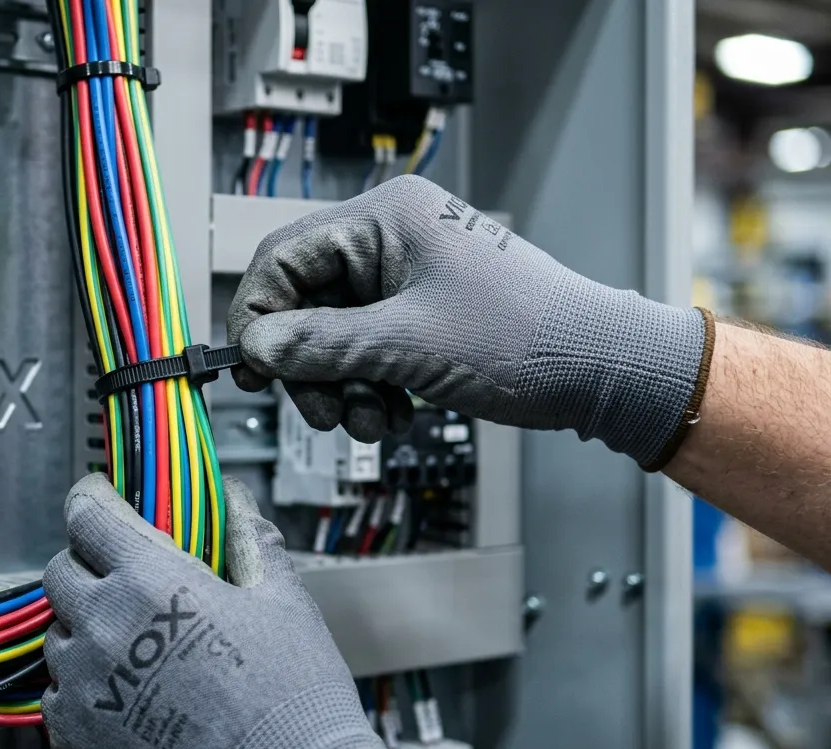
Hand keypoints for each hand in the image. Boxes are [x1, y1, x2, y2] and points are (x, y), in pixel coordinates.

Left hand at [42, 474, 395, 748]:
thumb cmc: (290, 699)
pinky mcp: (75, 733)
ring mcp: (84, 683)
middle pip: (61, 570)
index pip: (89, 515)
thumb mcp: (284, 602)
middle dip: (87, 563)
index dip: (91, 498)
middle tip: (123, 575)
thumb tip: (238, 502)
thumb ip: (251, 542)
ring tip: (135, 645)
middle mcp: (105, 626)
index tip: (98, 496)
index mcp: (152, 581)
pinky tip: (127, 694)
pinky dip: (83, 685)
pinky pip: (58, 692)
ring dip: (85, 627)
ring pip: (58, 633)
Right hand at [228, 175, 710, 470]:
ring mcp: (406, 277)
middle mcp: (391, 240)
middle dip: (309, 364)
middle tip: (320, 410)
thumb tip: (258, 347)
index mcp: (386, 218)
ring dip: (341, 385)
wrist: (603, 371)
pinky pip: (366, 349)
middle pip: (305, 301)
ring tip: (371, 419)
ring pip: (333, 334)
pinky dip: (368, 387)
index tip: (256, 368)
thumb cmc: (530, 338)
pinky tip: (394, 413)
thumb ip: (323, 344)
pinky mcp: (420, 314)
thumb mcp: (408, 345)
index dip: (261, 315)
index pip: (284, 257)